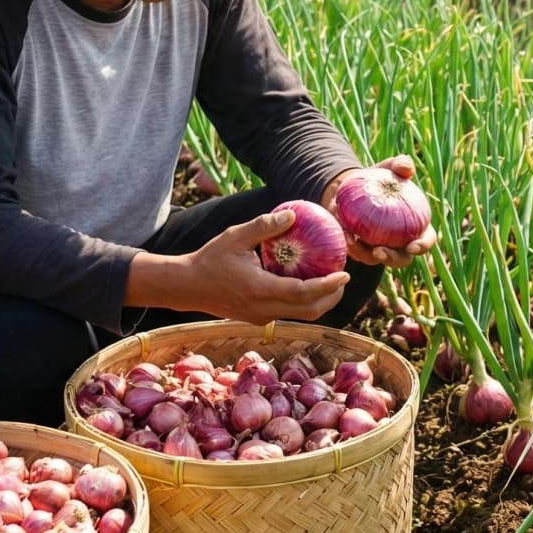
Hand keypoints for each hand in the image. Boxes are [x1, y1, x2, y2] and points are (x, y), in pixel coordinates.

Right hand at [177, 209, 348, 323]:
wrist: (187, 287)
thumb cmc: (210, 258)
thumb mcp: (235, 236)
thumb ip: (264, 226)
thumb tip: (293, 214)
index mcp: (259, 289)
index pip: (303, 293)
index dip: (328, 286)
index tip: (345, 274)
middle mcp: (263, 308)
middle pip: (309, 311)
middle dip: (331, 298)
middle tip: (343, 280)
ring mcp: (260, 317)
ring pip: (300, 315)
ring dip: (320, 302)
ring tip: (332, 283)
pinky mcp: (257, 318)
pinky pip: (288, 312)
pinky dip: (304, 302)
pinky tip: (307, 284)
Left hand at [321, 154, 439, 268]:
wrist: (352, 187)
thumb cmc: (377, 178)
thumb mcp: (387, 167)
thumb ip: (400, 164)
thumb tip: (406, 168)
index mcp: (415, 227)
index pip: (425, 241)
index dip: (422, 246)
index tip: (413, 246)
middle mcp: (399, 243)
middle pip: (401, 259)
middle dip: (391, 259)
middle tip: (378, 251)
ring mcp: (379, 249)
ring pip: (374, 259)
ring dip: (362, 253)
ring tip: (351, 240)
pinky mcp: (359, 250)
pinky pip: (354, 252)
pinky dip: (348, 245)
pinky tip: (342, 234)